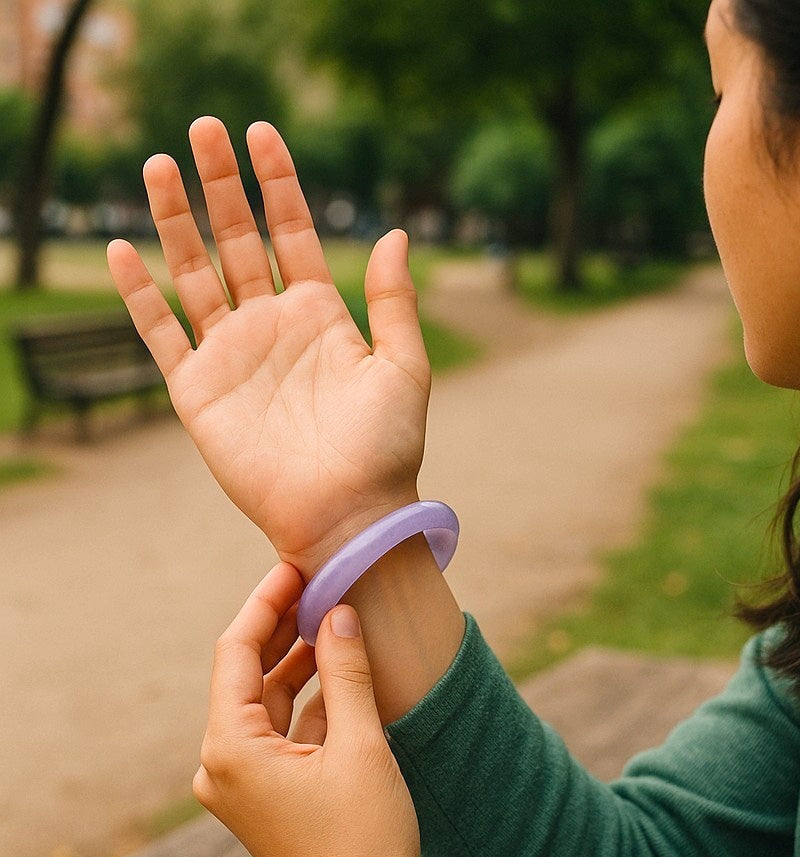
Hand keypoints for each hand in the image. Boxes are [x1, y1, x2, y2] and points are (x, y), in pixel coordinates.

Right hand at [107, 118, 429, 573]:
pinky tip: (122, 250)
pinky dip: (140, 295)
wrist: (348, 513)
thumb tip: (395, 231)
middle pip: (238, 239)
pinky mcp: (198, 391)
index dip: (277, 183)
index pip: (293, 233)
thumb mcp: (404, 367)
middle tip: (203, 127)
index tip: (261, 132)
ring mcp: (231, 355)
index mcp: (321, 315)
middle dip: (220, 184)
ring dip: (175, 221)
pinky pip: (161, 334)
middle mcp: (271, 326)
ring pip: (194, 272)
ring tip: (160, 163)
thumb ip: (393, 300)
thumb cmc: (386, 447)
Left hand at [192, 562, 423, 856]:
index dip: (266, 603)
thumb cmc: (365, 837)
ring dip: (299, 663)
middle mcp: (222, 765)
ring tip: (334, 620)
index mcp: (230, 749)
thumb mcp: (360, 744)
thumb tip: (339, 611)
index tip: (293, 566)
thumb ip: (346, 671)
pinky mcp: (266, 796)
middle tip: (319, 583)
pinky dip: (307, 701)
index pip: (237, 653)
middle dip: (284, 628)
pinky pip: (280, 732)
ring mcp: (242, 784)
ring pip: (266, 703)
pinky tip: (339, 673)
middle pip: (248, 675)